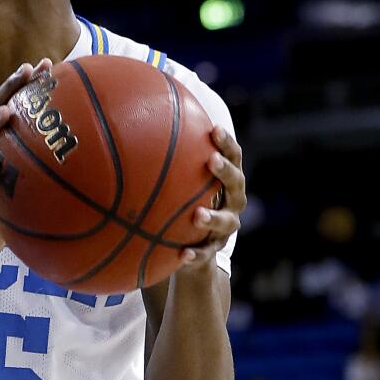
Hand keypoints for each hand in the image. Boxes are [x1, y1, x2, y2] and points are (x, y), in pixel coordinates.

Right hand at [0, 59, 49, 264]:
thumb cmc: (16, 207)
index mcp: (1, 141)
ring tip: (7, 113)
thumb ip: (56, 165)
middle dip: (8, 89)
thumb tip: (102, 154)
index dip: (26, 83)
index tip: (47, 63)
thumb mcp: (38, 183)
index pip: (12, 103)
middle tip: (25, 72)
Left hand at [179, 125, 245, 271]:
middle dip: (225, 171)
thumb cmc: (186, 203)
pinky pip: (206, 254)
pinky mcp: (214, 250)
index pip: (233, 158)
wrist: (196, 248)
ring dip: (213, 217)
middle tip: (211, 160)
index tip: (214, 129)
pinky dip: (196, 254)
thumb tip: (143, 125)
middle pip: (236, 183)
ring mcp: (226, 227)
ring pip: (226, 222)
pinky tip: (183, 254)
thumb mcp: (181, 183)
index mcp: (227, 182)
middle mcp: (233, 202)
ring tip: (198, 215)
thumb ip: (170, 161)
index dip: (226, 144)